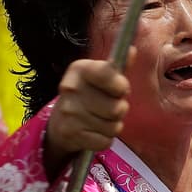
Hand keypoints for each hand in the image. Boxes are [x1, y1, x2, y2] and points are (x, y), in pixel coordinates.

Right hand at [42, 49, 132, 178]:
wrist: (60, 121)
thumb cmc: (89, 94)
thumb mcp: (100, 77)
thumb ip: (118, 66)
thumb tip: (132, 50)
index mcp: (79, 69)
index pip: (107, 75)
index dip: (121, 86)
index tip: (120, 89)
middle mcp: (71, 89)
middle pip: (117, 108)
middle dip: (120, 110)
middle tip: (111, 108)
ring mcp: (69, 113)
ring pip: (113, 127)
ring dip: (113, 126)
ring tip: (102, 120)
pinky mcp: (70, 134)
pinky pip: (105, 141)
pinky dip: (104, 139)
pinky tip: (94, 132)